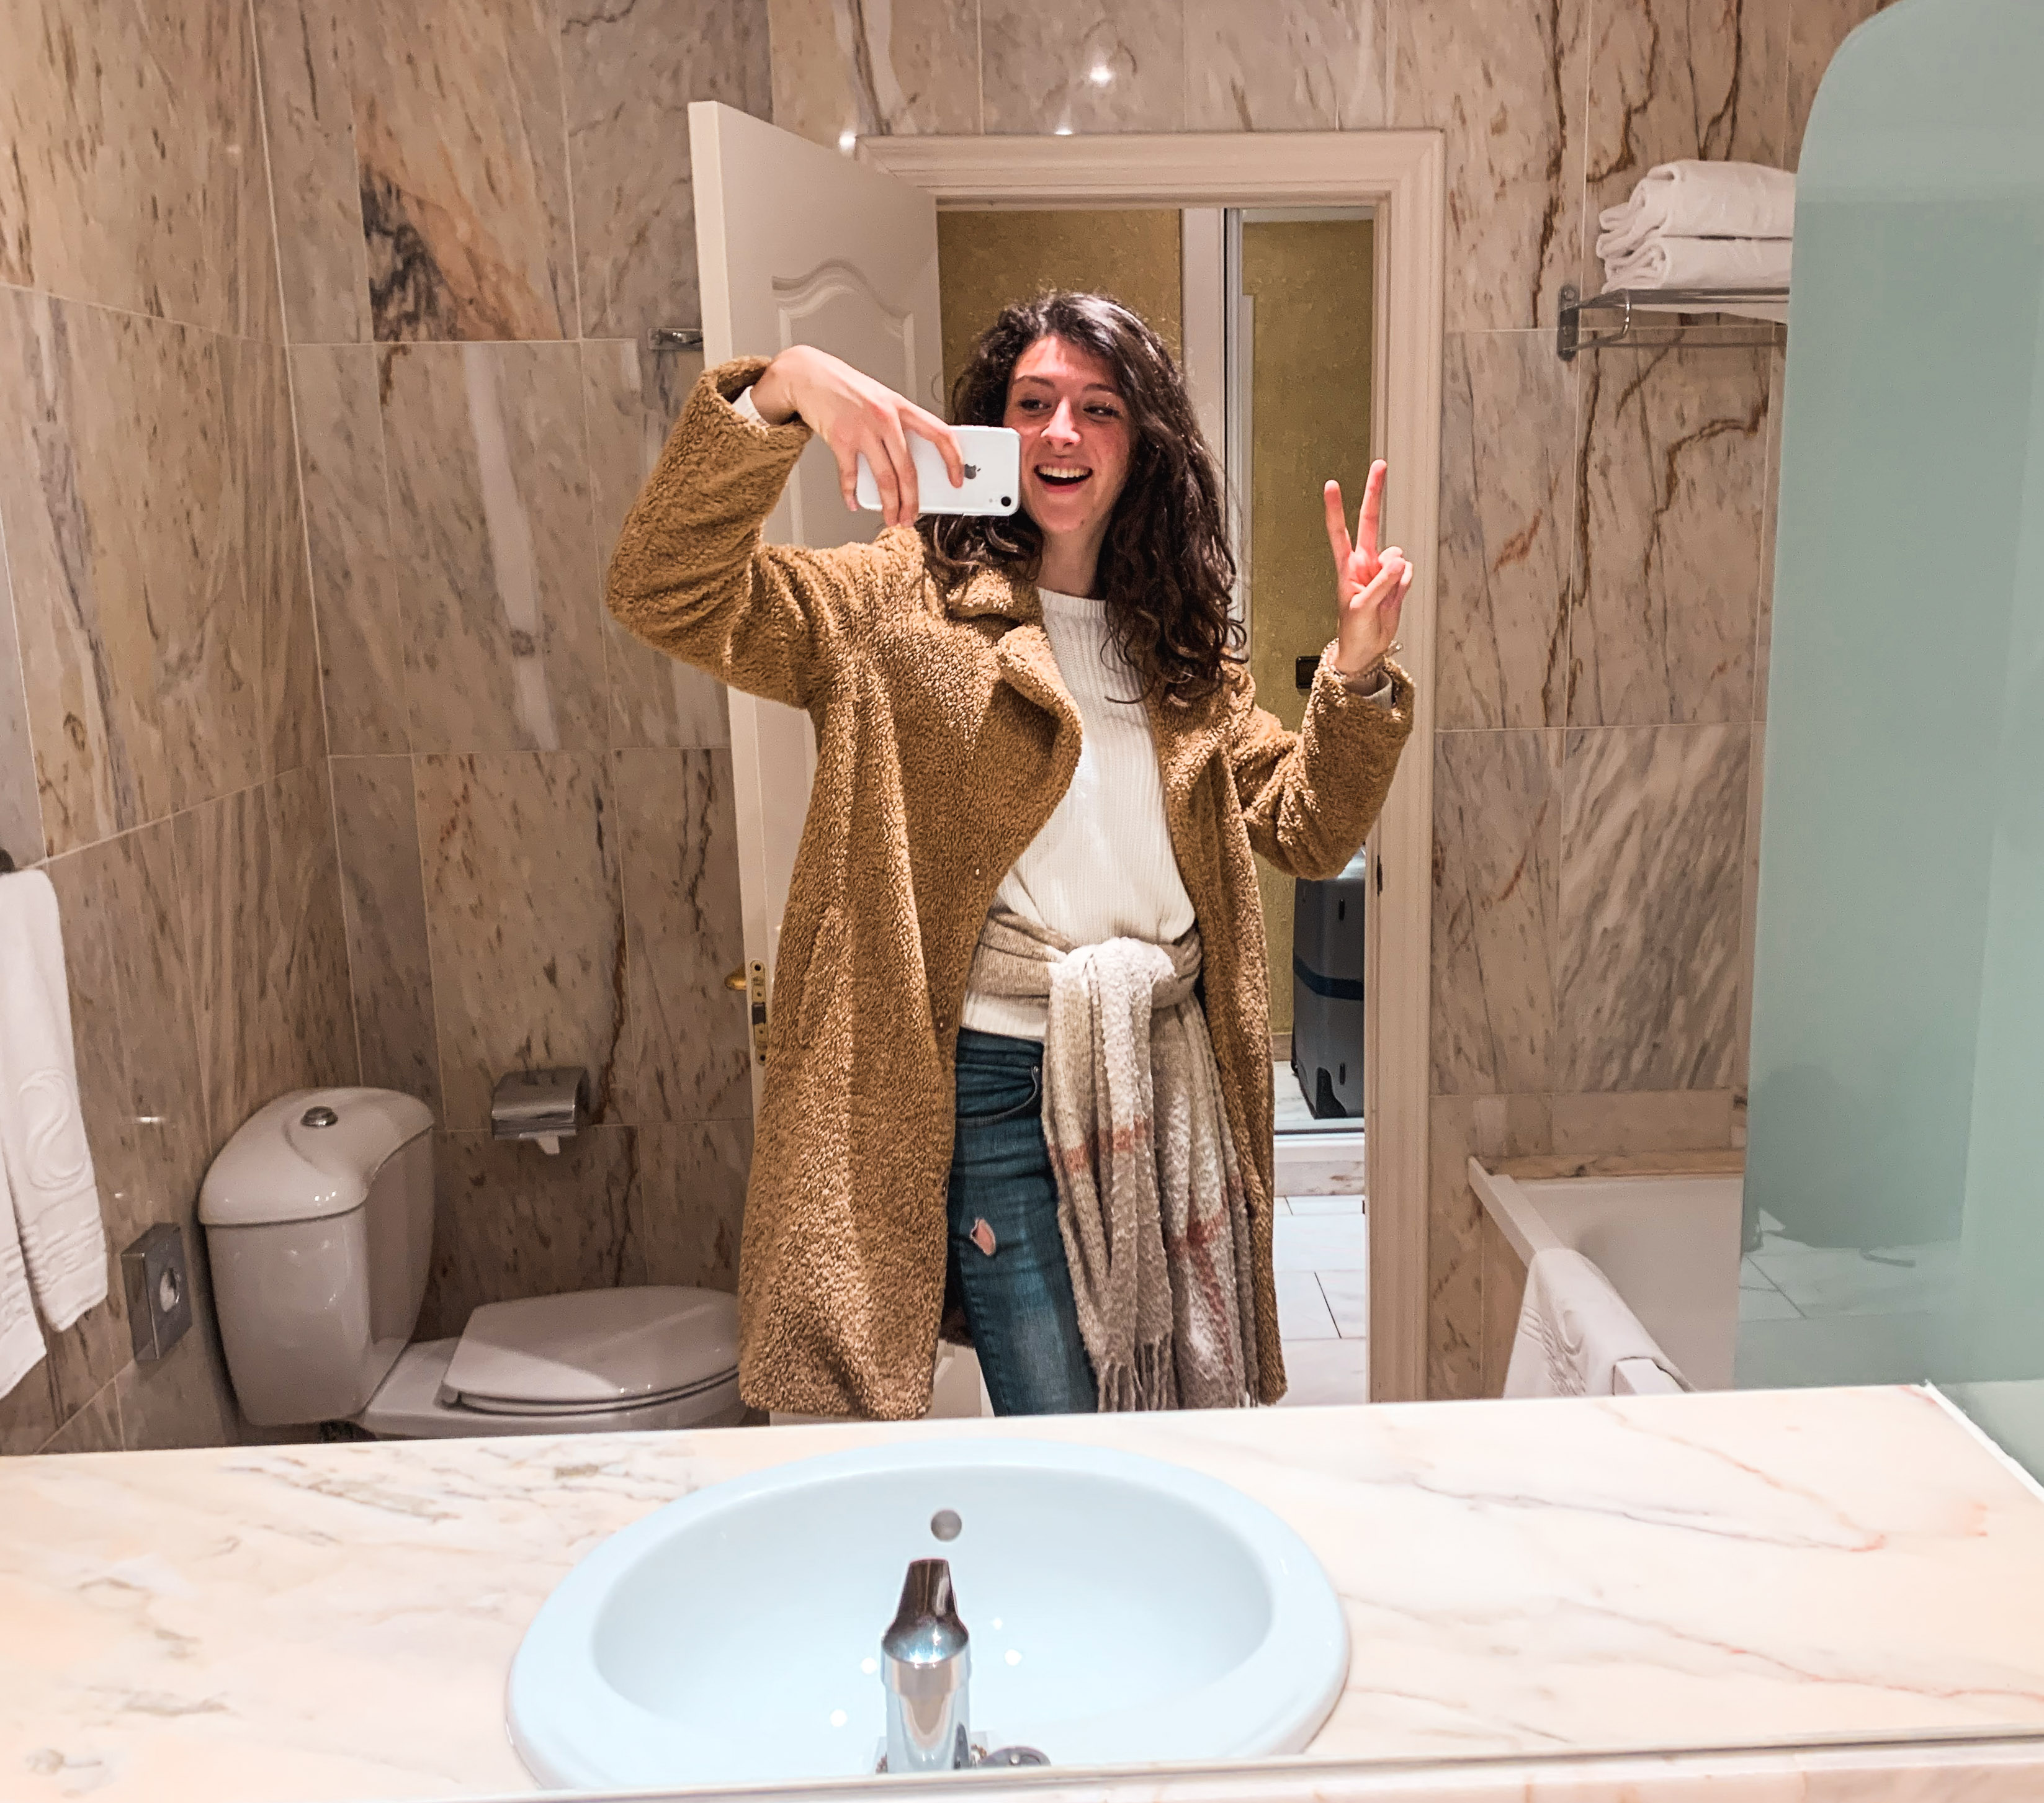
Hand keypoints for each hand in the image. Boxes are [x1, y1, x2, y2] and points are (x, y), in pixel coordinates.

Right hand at [749, 345, 962, 528]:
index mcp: (900, 406)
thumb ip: (896, 425)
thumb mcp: (880, 398)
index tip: (957, 479)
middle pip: (908, 469)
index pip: (939, 433)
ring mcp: (862, 429)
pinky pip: (850, 475)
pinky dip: (851, 493)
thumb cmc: (845, 388)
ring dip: (889, 504)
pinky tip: (854, 502)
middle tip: (912, 517)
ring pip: (884, 478)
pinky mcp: (840, 439)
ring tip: (891, 518)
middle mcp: (885, 417)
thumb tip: (910, 462)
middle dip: (912, 500)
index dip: (953, 459)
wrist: (807, 373)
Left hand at [1322, 461, 1412, 678]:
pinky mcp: (1397, 580)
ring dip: (1397, 573)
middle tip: (1380, 465)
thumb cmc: (1353, 630)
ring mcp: (1382, 570)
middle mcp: (1364, 562)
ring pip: (1398, 555)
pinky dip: (1405, 586)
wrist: (1366, 649)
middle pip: (1370, 521)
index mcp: (1347, 566)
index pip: (1339, 531)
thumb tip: (1399, 559)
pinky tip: (1394, 599)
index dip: (1335, 509)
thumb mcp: (1362, 608)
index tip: (1331, 484)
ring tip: (1384, 597)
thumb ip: (1381, 583)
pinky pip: (1408, 573)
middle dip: (1374, 493)